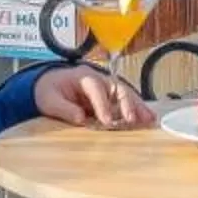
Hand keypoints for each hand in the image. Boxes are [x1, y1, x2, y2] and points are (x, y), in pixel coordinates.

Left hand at [35, 64, 150, 128]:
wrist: (47, 86)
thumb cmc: (48, 90)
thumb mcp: (48, 99)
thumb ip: (63, 108)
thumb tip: (80, 118)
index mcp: (82, 76)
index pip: (95, 88)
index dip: (102, 104)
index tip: (107, 121)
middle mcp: (98, 79)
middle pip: (117, 88)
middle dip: (127, 103)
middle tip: (132, 119)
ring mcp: (105, 88)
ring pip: (125, 95)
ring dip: (137, 107)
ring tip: (149, 119)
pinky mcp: (108, 98)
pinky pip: (124, 103)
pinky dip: (136, 111)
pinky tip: (146, 120)